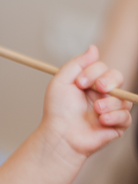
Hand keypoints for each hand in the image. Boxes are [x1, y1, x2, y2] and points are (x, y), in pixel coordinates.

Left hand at [39, 46, 131, 165]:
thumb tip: (94, 48)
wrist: (59, 136)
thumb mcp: (61, 82)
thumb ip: (76, 63)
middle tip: (99, 88)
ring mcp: (110, 110)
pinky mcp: (116, 125)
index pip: (103, 68)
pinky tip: (101, 121)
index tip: (80, 83)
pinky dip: (115, 117)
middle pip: (118, 77)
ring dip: (109, 103)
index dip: (94, 72)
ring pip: (123, 97)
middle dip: (109, 81)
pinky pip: (126, 116)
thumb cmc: (57, 111)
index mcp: (90, 84)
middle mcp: (102, 95)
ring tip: (95, 111)